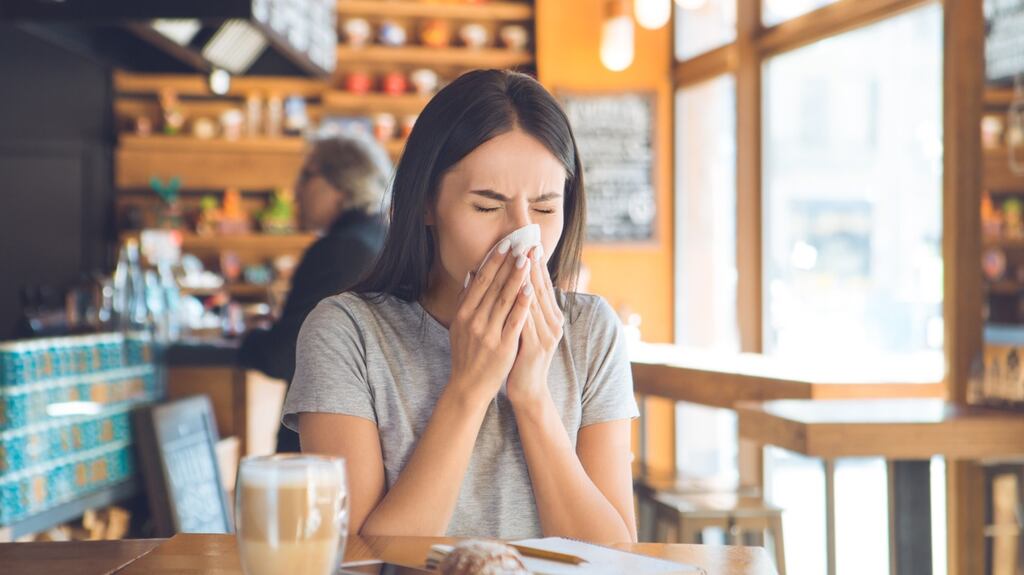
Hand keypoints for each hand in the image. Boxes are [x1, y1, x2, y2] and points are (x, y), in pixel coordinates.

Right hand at [447, 240, 533, 405]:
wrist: (469, 386)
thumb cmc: (466, 353)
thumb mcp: (459, 325)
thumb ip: (465, 300)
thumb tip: (471, 273)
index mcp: (463, 314)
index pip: (480, 282)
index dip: (493, 262)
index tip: (504, 245)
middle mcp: (474, 321)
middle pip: (493, 286)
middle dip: (508, 264)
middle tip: (520, 244)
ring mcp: (489, 333)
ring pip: (505, 300)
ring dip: (517, 278)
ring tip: (527, 260)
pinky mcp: (503, 346)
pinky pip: (515, 320)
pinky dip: (522, 304)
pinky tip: (530, 289)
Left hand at [506, 245, 563, 408]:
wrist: (528, 390)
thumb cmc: (523, 358)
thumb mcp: (526, 329)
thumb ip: (524, 308)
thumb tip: (519, 284)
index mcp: (551, 318)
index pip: (543, 285)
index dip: (537, 264)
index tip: (530, 243)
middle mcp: (553, 324)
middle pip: (541, 288)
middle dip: (534, 264)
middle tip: (528, 241)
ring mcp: (547, 335)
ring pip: (536, 300)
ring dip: (528, 278)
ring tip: (522, 257)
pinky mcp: (538, 346)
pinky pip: (528, 319)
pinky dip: (523, 302)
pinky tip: (518, 289)